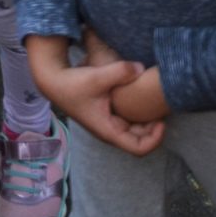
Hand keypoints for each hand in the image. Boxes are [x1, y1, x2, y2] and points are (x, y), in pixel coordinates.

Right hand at [31, 38, 166, 155]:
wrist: (53, 81)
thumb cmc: (73, 84)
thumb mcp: (97, 77)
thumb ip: (120, 71)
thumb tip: (141, 68)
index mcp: (108, 130)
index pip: (138, 148)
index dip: (155, 138)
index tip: (162, 121)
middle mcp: (109, 131)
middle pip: (139, 139)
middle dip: (153, 127)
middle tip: (162, 108)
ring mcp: (107, 123)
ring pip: (134, 130)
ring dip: (146, 120)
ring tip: (154, 103)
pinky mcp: (105, 114)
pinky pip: (127, 120)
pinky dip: (137, 113)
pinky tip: (140, 96)